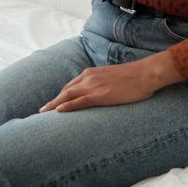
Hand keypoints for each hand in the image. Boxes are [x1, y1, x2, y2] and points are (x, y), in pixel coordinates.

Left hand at [38, 52, 183, 112]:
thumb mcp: (112, 78)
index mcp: (90, 73)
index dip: (60, 95)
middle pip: (65, 91)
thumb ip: (102, 83)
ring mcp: (93, 85)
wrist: (145, 73)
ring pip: (67, 96)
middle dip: (53, 100)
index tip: (52, 104)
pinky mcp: (100, 94)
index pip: (70, 86)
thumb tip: (100, 92)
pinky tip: (58, 111)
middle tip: (41, 111)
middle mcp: (88, 77)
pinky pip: (79, 101)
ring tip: (43, 113)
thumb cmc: (133, 78)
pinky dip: (67, 106)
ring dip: (54, 104)